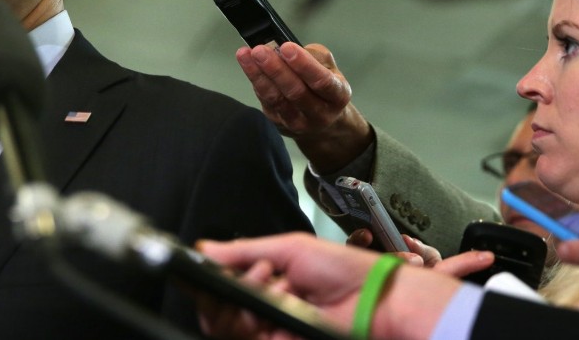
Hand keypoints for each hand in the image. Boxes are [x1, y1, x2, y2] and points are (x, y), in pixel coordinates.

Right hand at [197, 232, 463, 339]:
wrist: (373, 295)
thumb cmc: (342, 268)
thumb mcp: (289, 248)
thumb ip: (244, 251)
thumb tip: (205, 249)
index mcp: (268, 282)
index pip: (225, 287)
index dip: (217, 279)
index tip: (221, 265)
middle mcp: (268, 306)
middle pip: (221, 309)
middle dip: (231, 288)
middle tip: (262, 272)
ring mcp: (274, 327)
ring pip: (231, 326)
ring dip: (246, 300)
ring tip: (275, 282)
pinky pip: (253, 337)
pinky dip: (256, 320)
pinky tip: (280, 299)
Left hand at [236, 42, 371, 171]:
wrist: (324, 123)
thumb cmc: (325, 88)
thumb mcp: (330, 68)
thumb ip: (313, 56)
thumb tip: (287, 48)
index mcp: (338, 96)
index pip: (321, 81)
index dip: (304, 64)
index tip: (287, 47)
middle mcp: (320, 114)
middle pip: (296, 92)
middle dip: (276, 69)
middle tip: (260, 51)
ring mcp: (299, 122)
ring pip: (276, 98)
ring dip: (259, 75)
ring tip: (246, 55)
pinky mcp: (280, 124)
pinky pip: (266, 102)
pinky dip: (256, 82)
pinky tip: (249, 66)